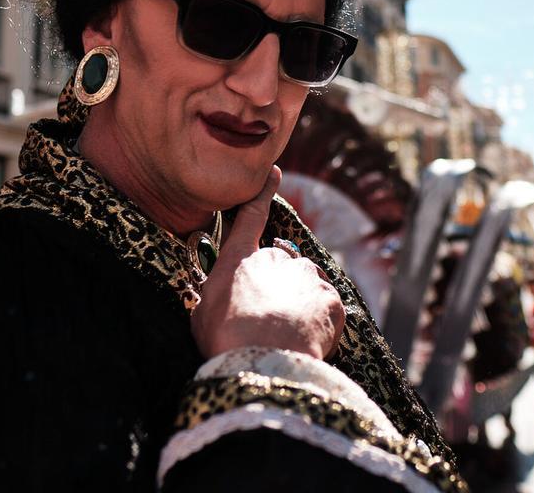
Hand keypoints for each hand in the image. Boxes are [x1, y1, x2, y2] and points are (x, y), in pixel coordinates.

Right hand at [191, 167, 345, 359]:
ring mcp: (307, 276)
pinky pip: (324, 309)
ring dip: (297, 306)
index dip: (262, 192)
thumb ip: (216, 296)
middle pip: (280, 268)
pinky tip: (302, 342)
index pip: (251, 215)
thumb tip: (223, 298)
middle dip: (277, 289)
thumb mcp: (202, 313)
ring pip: (305, 287)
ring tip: (283, 337)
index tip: (274, 171)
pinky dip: (316, 324)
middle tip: (265, 322)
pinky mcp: (331, 298)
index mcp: (241, 258)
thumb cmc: (225, 340)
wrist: (264, 361)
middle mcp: (276, 258)